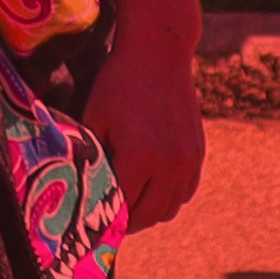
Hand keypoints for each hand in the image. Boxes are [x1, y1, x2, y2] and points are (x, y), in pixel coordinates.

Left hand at [93, 43, 208, 233]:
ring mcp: (188, 160)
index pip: (123, 207)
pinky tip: (152, 187)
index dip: (106, 219)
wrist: (159, 54)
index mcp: (140, 158)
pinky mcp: (198, 152)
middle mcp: (170, 164)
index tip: (94, 225)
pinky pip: (186, 190)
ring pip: (171, 207)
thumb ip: (91, 156)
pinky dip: (169, 196)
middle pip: (150, 214)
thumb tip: (81, 186)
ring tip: (130, 204)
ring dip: (150, 211)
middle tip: (110, 220)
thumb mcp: (94, 118)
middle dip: (128, 222)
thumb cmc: (118, 84)